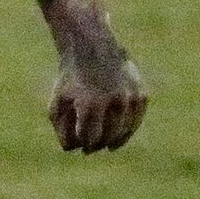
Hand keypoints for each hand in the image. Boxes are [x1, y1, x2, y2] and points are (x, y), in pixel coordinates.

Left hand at [47, 0, 147, 152]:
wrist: (93, 49)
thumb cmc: (71, 80)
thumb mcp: (58, 102)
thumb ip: (62, 128)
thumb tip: (72, 149)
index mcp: (91, 104)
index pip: (90, 139)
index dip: (83, 145)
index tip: (79, 145)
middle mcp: (114, 102)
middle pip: (107, 137)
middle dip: (97, 145)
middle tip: (90, 149)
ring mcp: (130, 98)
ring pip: (124, 131)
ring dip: (112, 141)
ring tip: (104, 145)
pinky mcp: (141, 95)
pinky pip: (135, 121)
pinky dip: (126, 131)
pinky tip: (116, 138)